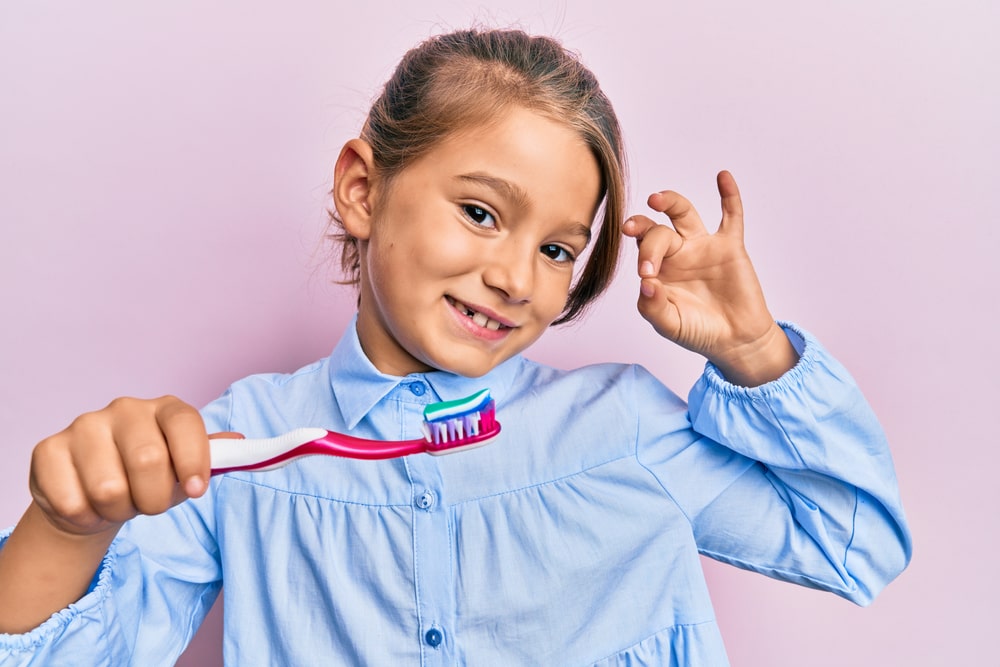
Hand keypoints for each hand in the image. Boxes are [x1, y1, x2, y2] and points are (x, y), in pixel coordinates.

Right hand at [29, 395, 227, 537]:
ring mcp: (83, 425)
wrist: (94, 496)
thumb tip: (240, 443)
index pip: (185, 423)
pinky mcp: (48, 450)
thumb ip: (213, 457)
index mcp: (165, 409)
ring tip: (119, 503)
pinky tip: (88, 505)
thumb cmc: (148, 479)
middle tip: (150, 505)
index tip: (195, 491)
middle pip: (148, 461)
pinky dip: (86, 517)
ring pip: (109, 488)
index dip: (193, 460)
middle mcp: (124, 408)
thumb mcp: (184, 469)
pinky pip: (73, 501)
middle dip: (154, 499)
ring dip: (119, 511)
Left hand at [622, 171, 797, 385]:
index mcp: (658, 269)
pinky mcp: (730, 247)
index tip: (645, 273)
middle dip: (649, 239)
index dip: (642, 254)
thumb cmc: (698, 332)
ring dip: (670, 201)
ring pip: (683, 214)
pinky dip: (729, 195)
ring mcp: (702, 247)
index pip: (642, 249)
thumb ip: (653, 307)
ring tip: (656, 199)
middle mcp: (676, 253)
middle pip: (657, 231)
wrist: (735, 340)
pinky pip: (731, 216)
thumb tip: (646, 284)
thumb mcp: (669, 325)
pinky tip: (722, 177)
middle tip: (648, 258)